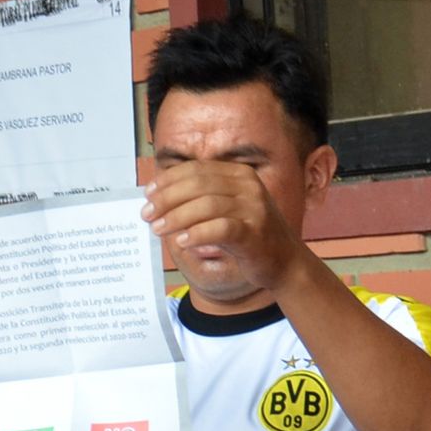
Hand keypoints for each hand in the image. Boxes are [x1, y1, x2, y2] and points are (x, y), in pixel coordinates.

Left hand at [141, 160, 305, 292]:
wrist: (283, 261)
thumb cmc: (247, 234)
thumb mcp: (225, 209)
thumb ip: (198, 199)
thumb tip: (157, 198)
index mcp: (239, 174)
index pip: (196, 169)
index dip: (168, 180)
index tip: (147, 194)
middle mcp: (249, 186)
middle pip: (198, 184)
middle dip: (167, 199)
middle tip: (147, 214)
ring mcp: (254, 208)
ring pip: (206, 205)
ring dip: (176, 217)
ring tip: (157, 229)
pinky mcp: (254, 233)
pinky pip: (220, 229)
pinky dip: (197, 234)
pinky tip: (181, 241)